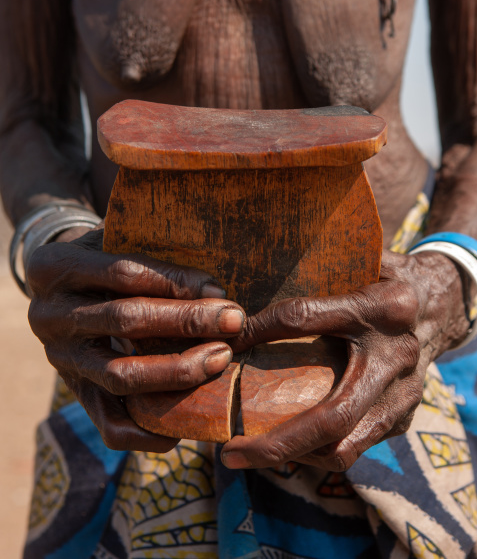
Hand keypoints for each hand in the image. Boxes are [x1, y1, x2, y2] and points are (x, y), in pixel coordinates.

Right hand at [26, 227, 244, 452]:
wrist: (61, 287)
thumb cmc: (104, 257)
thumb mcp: (116, 240)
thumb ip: (154, 255)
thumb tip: (214, 292)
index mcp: (56, 266)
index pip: (124, 274)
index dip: (175, 282)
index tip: (220, 292)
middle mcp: (48, 315)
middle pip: (125, 321)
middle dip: (186, 323)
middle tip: (234, 322)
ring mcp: (59, 359)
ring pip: (121, 374)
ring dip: (177, 371)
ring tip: (220, 359)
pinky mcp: (74, 392)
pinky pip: (109, 424)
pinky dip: (148, 430)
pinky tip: (187, 421)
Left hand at [222, 250, 469, 471]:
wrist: (442, 305)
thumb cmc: (386, 280)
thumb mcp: (360, 264)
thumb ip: (318, 271)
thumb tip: (251, 288)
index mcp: (382, 306)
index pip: (306, 317)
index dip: (260, 330)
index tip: (226, 343)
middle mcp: (396, 356)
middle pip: (334, 415)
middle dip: (278, 442)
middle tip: (230, 453)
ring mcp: (405, 394)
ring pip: (345, 447)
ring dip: (293, 455)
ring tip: (249, 452)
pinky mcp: (405, 418)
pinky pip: (355, 448)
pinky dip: (316, 451)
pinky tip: (286, 441)